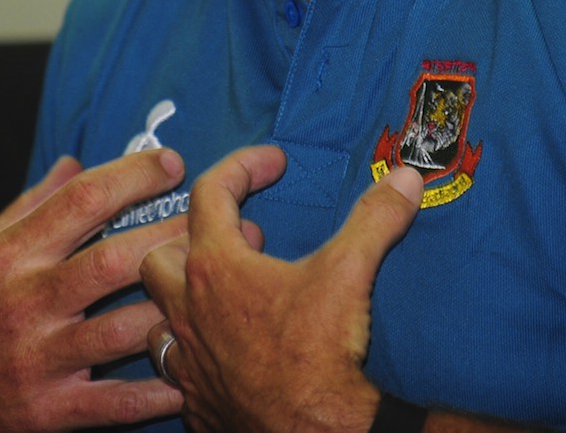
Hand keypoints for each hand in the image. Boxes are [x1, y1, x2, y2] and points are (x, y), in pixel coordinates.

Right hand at [0, 149, 188, 431]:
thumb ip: (29, 207)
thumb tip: (74, 162)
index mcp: (8, 257)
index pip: (82, 200)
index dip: (134, 175)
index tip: (173, 163)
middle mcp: (25, 304)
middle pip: (115, 260)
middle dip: (172, 237)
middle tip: (214, 222)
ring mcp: (38, 361)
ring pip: (124, 328)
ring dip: (175, 307)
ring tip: (215, 286)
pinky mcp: (47, 413)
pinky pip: (115, 401)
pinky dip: (158, 389)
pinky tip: (191, 372)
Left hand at [140, 144, 423, 432]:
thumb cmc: (320, 356)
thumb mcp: (350, 272)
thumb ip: (375, 216)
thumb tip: (405, 177)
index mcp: (215, 270)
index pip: (208, 192)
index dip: (241, 166)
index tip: (274, 163)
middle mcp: (187, 312)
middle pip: (160, 254)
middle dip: (194, 237)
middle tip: (246, 238)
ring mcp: (188, 362)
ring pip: (160, 315)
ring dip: (189, 297)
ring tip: (235, 292)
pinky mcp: (198, 403)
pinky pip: (179, 367)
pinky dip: (200, 349)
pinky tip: (237, 347)